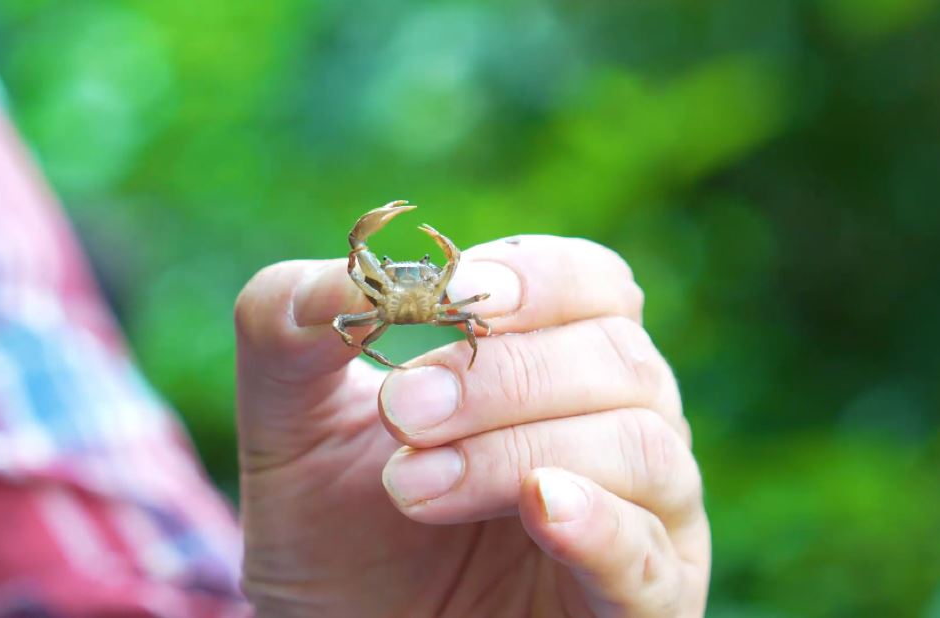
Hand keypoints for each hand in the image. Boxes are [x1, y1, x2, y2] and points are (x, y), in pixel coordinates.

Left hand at [234, 235, 709, 616]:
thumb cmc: (335, 533)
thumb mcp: (290, 424)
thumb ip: (289, 331)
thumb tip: (332, 274)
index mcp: (556, 364)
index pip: (591, 283)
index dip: (535, 279)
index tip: (455, 295)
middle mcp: (619, 426)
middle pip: (616, 358)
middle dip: (501, 375)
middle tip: (403, 413)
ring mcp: (643, 519)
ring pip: (639, 446)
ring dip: (516, 450)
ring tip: (411, 486)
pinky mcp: (642, 605)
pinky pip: (650, 558)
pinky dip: (601, 524)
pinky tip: (542, 507)